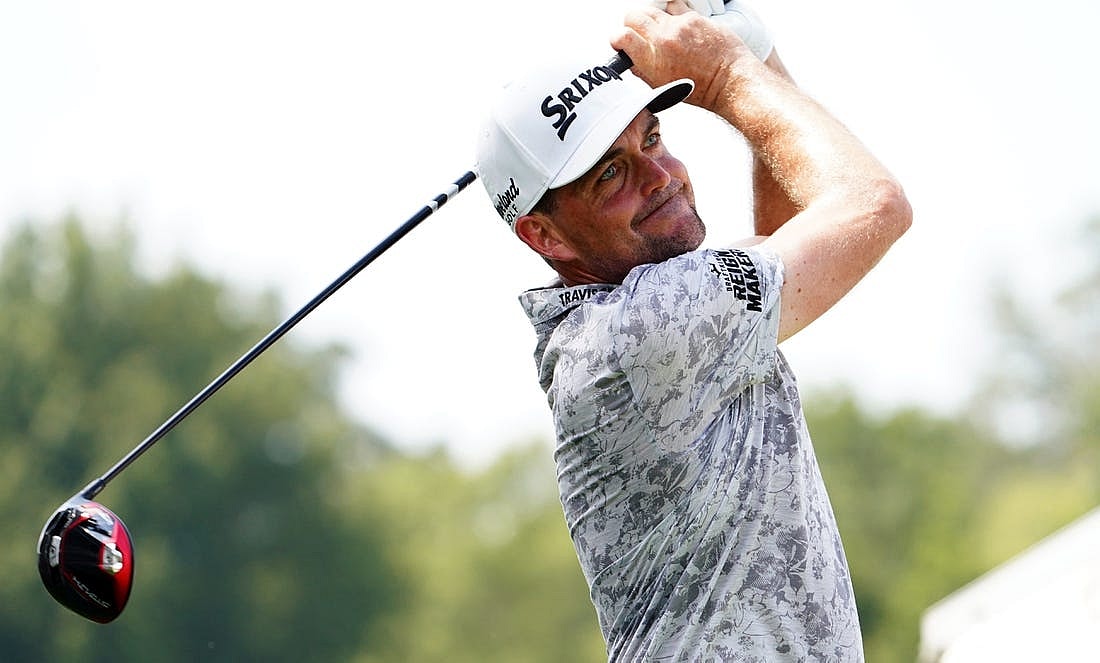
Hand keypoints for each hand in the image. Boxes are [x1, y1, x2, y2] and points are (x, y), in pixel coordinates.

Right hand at [613, 1, 754, 110]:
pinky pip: (674, 7)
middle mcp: (664, 39)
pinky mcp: (694, 18)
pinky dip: (672, 16)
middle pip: (633, 16)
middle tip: (637, 35)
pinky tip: (677, 28)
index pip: (621, 36)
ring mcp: (679, 25)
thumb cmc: (700, 88)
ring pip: (652, 9)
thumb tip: (629, 58)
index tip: (620, 43)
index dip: (617, 39)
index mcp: (653, 59)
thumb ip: (641, 71)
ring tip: (659, 32)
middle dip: (631, 25)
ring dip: (651, 19)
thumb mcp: (661, 87)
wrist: (729, 79)